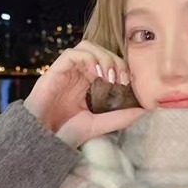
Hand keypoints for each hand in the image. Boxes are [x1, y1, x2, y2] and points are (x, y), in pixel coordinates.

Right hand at [24, 40, 145, 146]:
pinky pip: (72, 53)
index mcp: (87, 83)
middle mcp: (77, 74)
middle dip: (116, 61)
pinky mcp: (55, 71)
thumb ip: (120, 117)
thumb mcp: (99, 125)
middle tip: (123, 78)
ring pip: (88, 47)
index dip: (121, 67)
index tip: (130, 82)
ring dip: (104, 57)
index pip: (107, 63)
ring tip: (111, 76)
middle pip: (100, 51)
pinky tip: (98, 74)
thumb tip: (145, 111)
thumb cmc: (66, 133)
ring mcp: (66, 71)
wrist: (42, 140)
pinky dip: (88, 58)